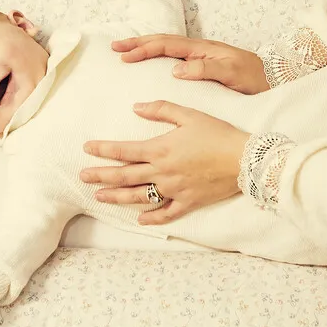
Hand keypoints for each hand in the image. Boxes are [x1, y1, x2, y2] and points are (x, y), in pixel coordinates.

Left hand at [82, 101, 248, 224]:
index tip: (87, 148)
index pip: (124, 150)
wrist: (244, 158)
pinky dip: (152, 217)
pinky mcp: (188, 201)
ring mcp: (174, 189)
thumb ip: (160, 109)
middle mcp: (163, 171)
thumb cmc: (218, 133)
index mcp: (161, 148)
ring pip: (139, 196)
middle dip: (101, 176)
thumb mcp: (189, 114)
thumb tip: (135, 107)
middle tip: (82, 176)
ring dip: (117, 197)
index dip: (103, 149)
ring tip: (100, 197)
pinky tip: (139, 219)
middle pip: (125, 175)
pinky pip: (167, 213)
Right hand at [111, 34, 269, 94]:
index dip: (144, 49)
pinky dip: (158, 57)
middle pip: (162, 42)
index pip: (167, 45)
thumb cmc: (256, 78)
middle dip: (138, 44)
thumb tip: (175, 69)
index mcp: (203, 49)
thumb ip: (206, 69)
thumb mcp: (232, 73)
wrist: (275, 79)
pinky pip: (175, 58)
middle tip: (115, 48)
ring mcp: (201, 57)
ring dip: (145, 48)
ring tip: (126, 52)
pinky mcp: (204, 67)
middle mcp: (199, 50)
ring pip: (167, 48)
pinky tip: (151, 64)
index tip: (125, 56)